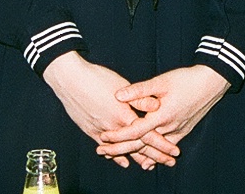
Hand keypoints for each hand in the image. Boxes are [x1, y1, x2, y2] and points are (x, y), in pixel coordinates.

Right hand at [42, 52, 177, 169]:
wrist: (70, 80)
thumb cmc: (96, 78)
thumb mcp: (121, 84)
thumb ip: (139, 98)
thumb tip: (156, 106)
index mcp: (124, 115)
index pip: (148, 134)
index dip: (162, 144)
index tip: (174, 151)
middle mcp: (114, 126)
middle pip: (138, 146)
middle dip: (155, 155)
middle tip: (169, 163)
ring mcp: (101, 130)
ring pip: (123, 150)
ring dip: (138, 158)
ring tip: (150, 165)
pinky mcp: (90, 131)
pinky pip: (106, 148)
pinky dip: (115, 156)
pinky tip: (123, 162)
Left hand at [97, 66, 230, 163]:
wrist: (211, 82)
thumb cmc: (186, 79)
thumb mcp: (161, 82)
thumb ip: (139, 90)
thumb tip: (118, 95)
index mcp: (161, 116)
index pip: (134, 131)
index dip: (117, 135)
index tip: (102, 136)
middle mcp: (169, 128)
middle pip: (140, 144)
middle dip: (119, 149)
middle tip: (101, 151)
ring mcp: (177, 132)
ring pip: (153, 149)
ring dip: (134, 153)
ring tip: (116, 156)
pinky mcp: (183, 131)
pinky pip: (166, 148)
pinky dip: (154, 155)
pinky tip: (147, 162)